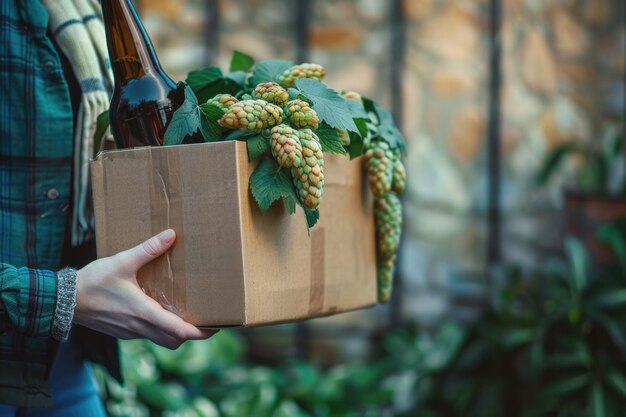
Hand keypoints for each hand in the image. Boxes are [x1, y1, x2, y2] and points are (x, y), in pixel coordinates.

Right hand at [74, 229, 216, 348]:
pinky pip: (148, 335)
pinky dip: (161, 329)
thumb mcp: (122, 262)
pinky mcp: (123, 331)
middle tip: (207, 321)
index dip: (201, 332)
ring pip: (161, 340)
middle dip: (193, 334)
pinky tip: (163, 312)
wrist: (62, 300)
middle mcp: (139, 327)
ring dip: (177, 333)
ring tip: (189, 316)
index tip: (216, 326)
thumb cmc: (92, 282)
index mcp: (143, 313)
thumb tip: (171, 235)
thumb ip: (148, 249)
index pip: (179, 331)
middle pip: (174, 340)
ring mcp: (130, 332)